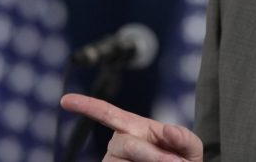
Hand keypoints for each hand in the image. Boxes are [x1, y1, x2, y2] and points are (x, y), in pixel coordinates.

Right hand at [60, 93, 202, 161]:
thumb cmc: (182, 161)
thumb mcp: (190, 148)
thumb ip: (184, 137)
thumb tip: (168, 129)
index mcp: (134, 127)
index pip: (108, 113)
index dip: (87, 106)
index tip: (65, 100)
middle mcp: (118, 144)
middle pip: (127, 145)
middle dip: (153, 155)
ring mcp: (113, 161)